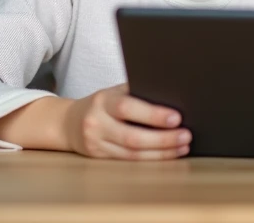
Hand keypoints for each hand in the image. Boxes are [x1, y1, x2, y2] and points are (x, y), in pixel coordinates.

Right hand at [63, 83, 190, 159]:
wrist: (68, 122)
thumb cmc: (102, 103)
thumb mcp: (114, 92)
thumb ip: (137, 93)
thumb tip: (172, 96)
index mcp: (103, 101)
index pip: (128, 108)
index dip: (153, 115)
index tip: (176, 117)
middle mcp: (96, 123)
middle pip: (132, 136)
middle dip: (163, 139)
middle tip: (186, 135)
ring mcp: (96, 144)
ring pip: (132, 153)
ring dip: (161, 152)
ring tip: (183, 146)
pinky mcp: (99, 158)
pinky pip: (128, 161)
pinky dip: (150, 159)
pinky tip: (167, 155)